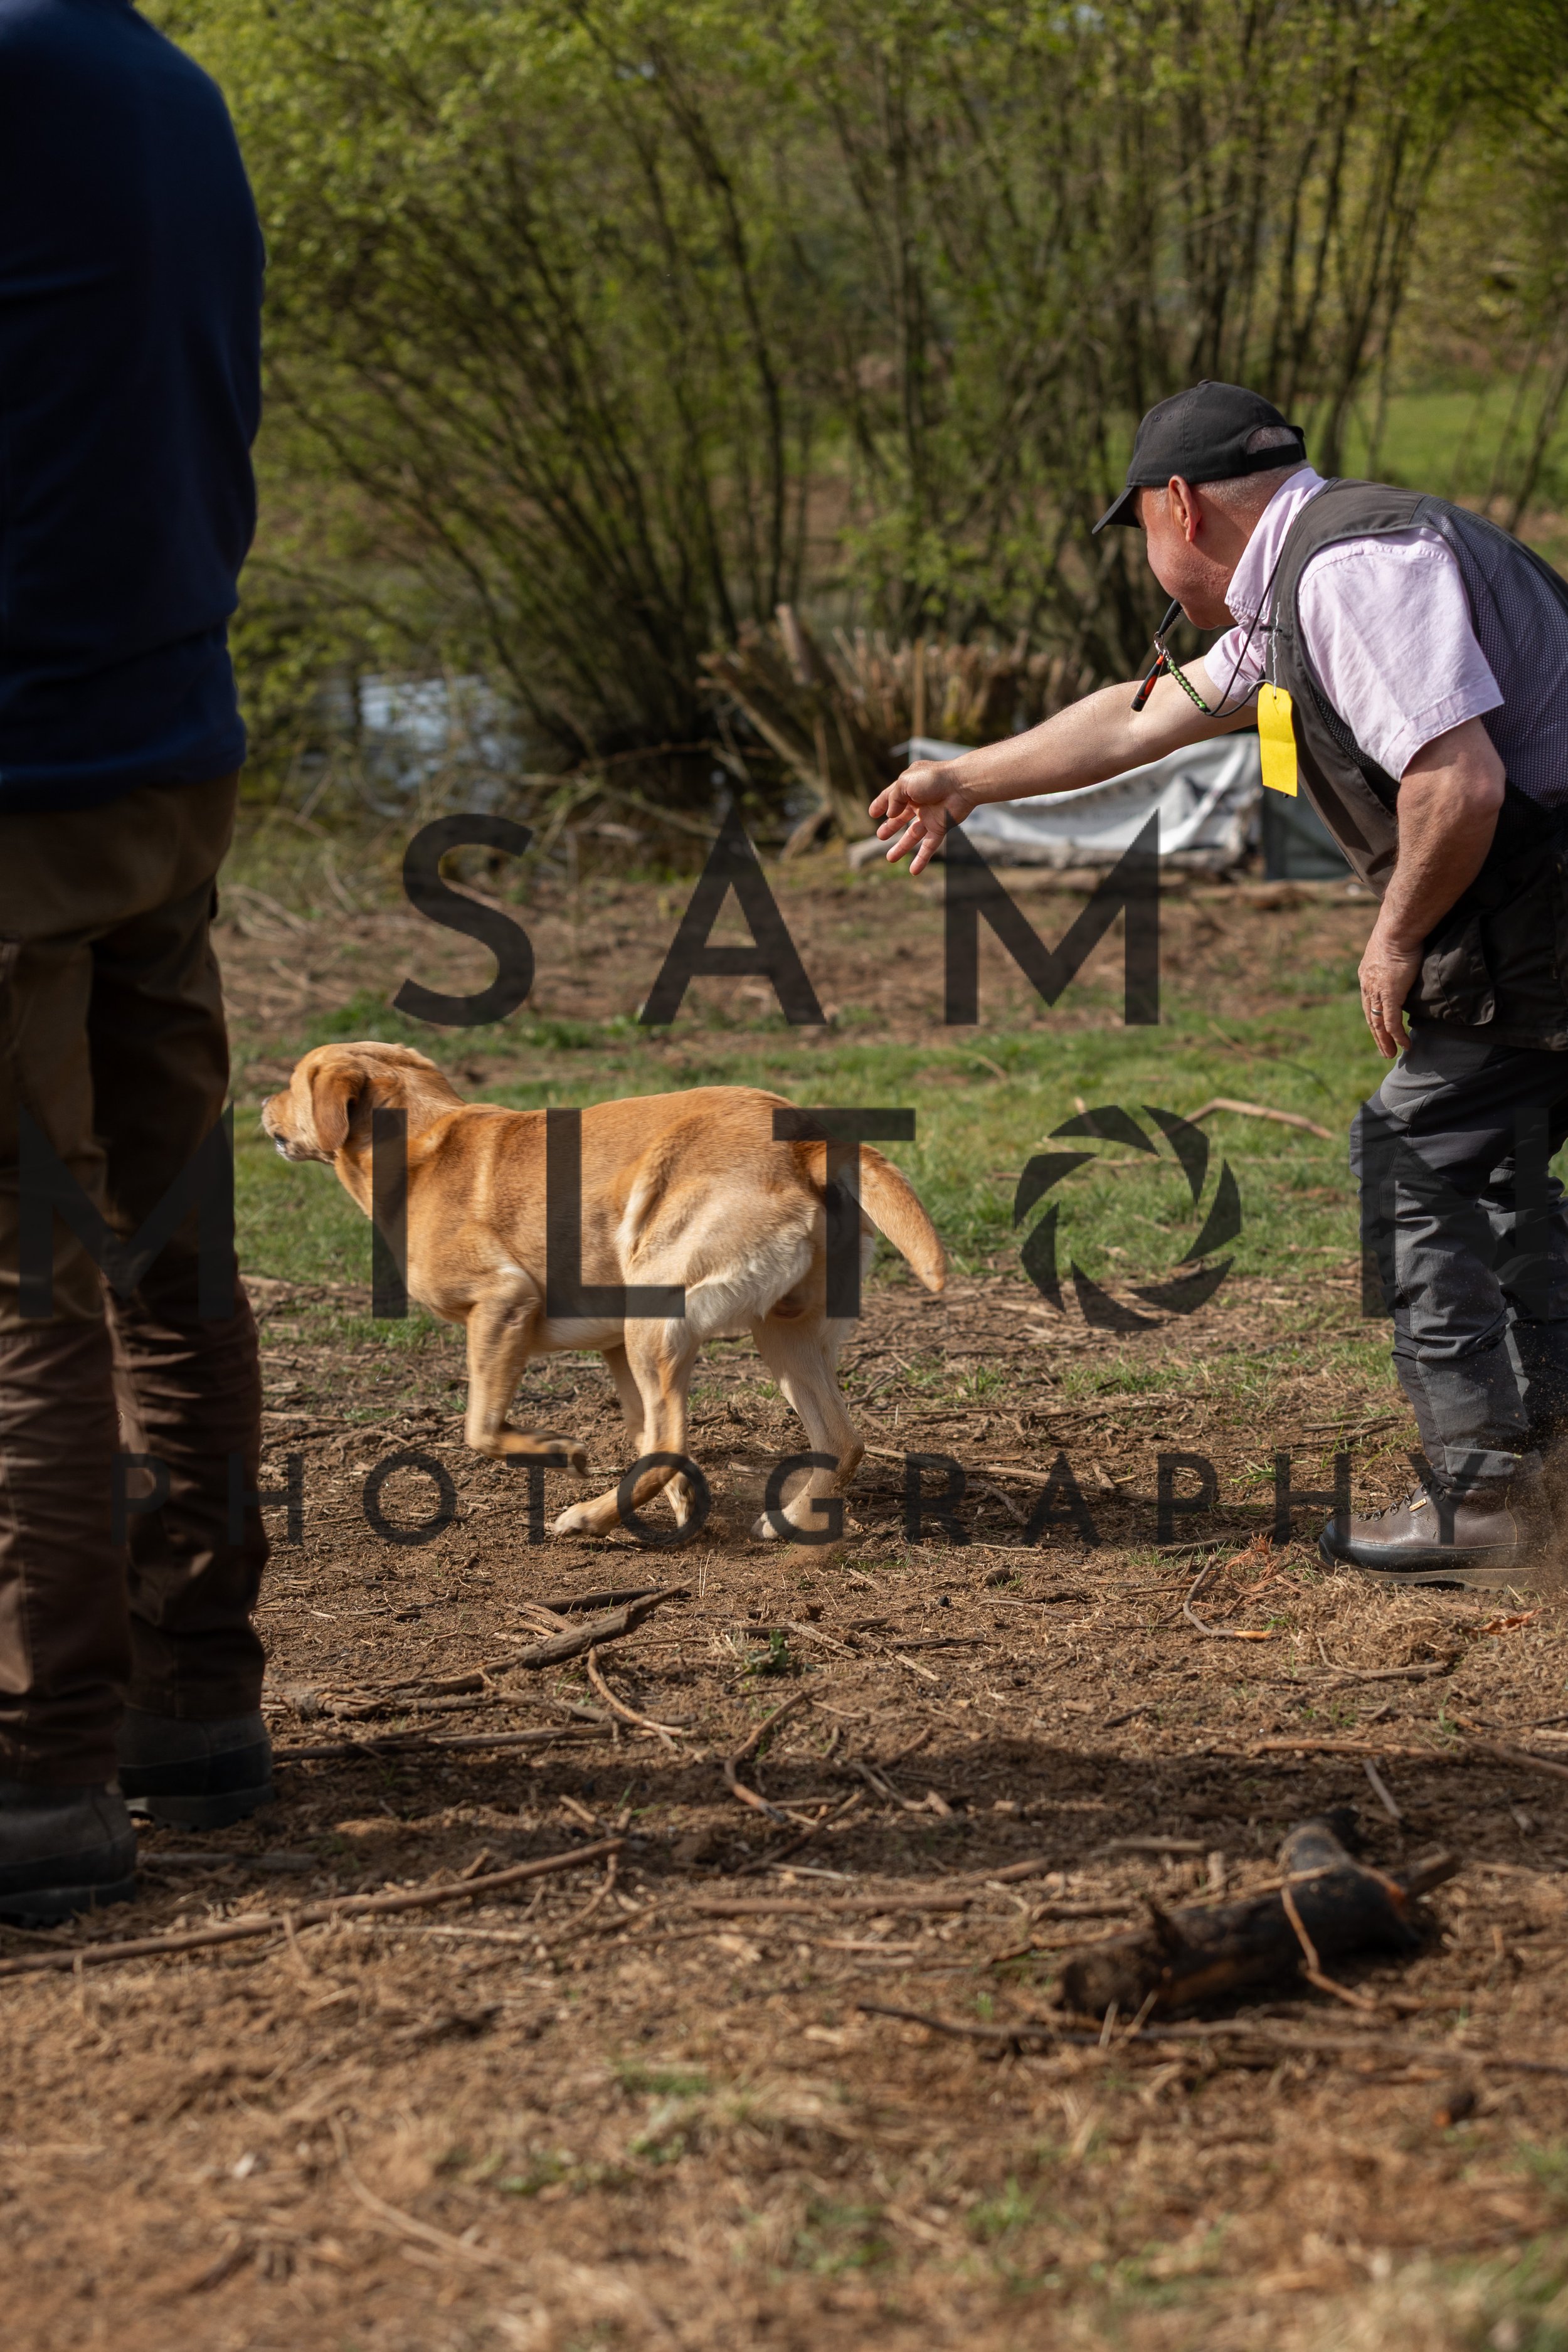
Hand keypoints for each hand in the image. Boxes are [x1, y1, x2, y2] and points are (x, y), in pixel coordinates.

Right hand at [869, 759, 977, 875]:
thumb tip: (890, 815)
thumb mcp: (905, 783)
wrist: (961, 785)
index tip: (872, 813)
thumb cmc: (933, 779)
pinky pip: (929, 846)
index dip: (881, 804)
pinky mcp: (940, 827)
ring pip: (913, 835)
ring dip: (902, 847)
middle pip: (902, 818)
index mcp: (910, 787)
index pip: (892, 797)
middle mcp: (919, 802)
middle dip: (891, 827)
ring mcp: (930, 816)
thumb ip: (893, 799)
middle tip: (881, 836)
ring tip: (890, 858)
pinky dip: (921, 859)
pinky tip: (913, 871)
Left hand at [1358, 916, 1422, 1057]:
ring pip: (1379, 1023)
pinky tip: (1403, 1045)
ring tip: (1391, 1054)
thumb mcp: (1393, 947)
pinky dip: (1397, 1036)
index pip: (1368, 1002)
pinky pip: (1391, 1022)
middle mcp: (1368, 986)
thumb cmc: (1399, 931)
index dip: (1373, 1016)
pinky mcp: (1390, 995)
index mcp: (1366, 975)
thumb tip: (1404, 958)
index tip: (1379, 1028)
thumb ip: (1394, 959)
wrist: (1398, 928)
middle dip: (1377, 1036)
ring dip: (1385, 1041)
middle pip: (1370, 1017)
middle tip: (1384, 1050)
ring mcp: (1378, 992)